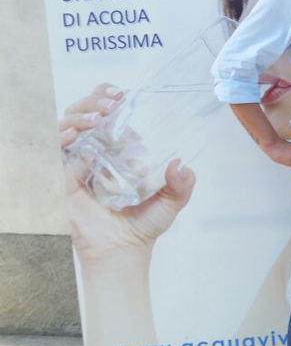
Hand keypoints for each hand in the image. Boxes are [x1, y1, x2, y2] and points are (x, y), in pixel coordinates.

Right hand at [60, 85, 195, 263]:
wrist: (123, 250)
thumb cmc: (143, 224)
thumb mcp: (172, 201)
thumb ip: (181, 184)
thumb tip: (182, 165)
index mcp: (118, 150)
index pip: (107, 113)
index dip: (108, 97)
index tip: (122, 95)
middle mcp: (95, 152)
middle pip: (84, 112)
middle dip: (94, 99)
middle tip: (112, 103)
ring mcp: (77, 163)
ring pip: (67, 125)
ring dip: (80, 115)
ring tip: (98, 117)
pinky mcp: (61, 178)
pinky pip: (54, 150)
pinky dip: (61, 137)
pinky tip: (76, 134)